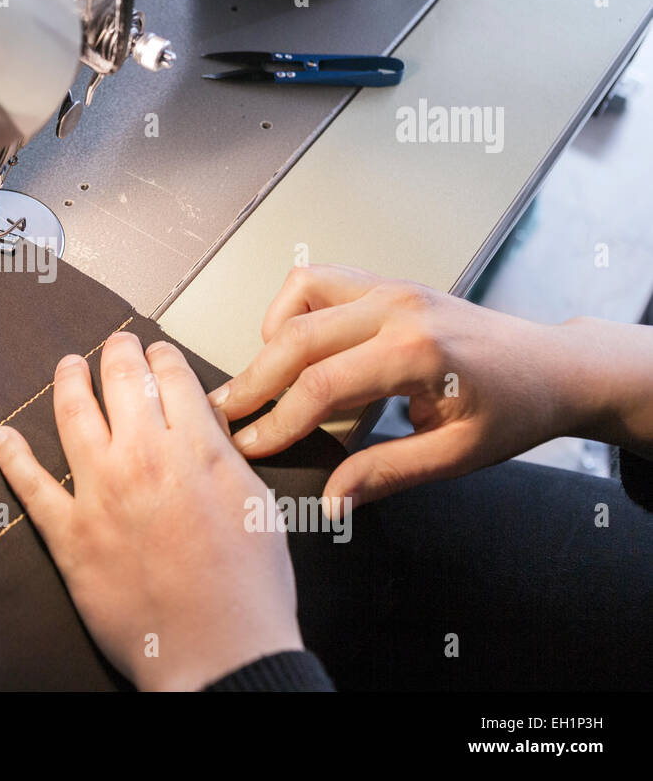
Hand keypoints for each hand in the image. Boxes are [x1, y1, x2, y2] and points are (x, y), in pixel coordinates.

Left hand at [0, 332, 302, 691]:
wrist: (219, 653)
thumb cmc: (249, 587)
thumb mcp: (256, 504)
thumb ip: (224, 454)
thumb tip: (203, 419)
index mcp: (194, 449)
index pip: (170, 377)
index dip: (162, 358)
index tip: (157, 354)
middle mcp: (142, 459)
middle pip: (121, 381)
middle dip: (118, 353)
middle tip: (115, 344)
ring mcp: (100, 494)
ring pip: (73, 415)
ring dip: (68, 381)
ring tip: (68, 366)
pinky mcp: (69, 534)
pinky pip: (30, 486)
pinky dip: (12, 456)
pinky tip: (2, 437)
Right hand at [210, 264, 625, 509]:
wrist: (554, 366)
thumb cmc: (516, 408)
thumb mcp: (455, 454)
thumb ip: (386, 474)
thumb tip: (332, 500)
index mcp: (419, 352)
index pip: (321, 385)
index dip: (278, 421)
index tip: (251, 445)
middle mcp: (399, 308)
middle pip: (297, 337)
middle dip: (254, 380)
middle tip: (227, 413)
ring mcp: (391, 288)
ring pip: (300, 294)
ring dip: (271, 336)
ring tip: (264, 380)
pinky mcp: (386, 283)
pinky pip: (320, 280)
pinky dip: (292, 309)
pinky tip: (293, 345)